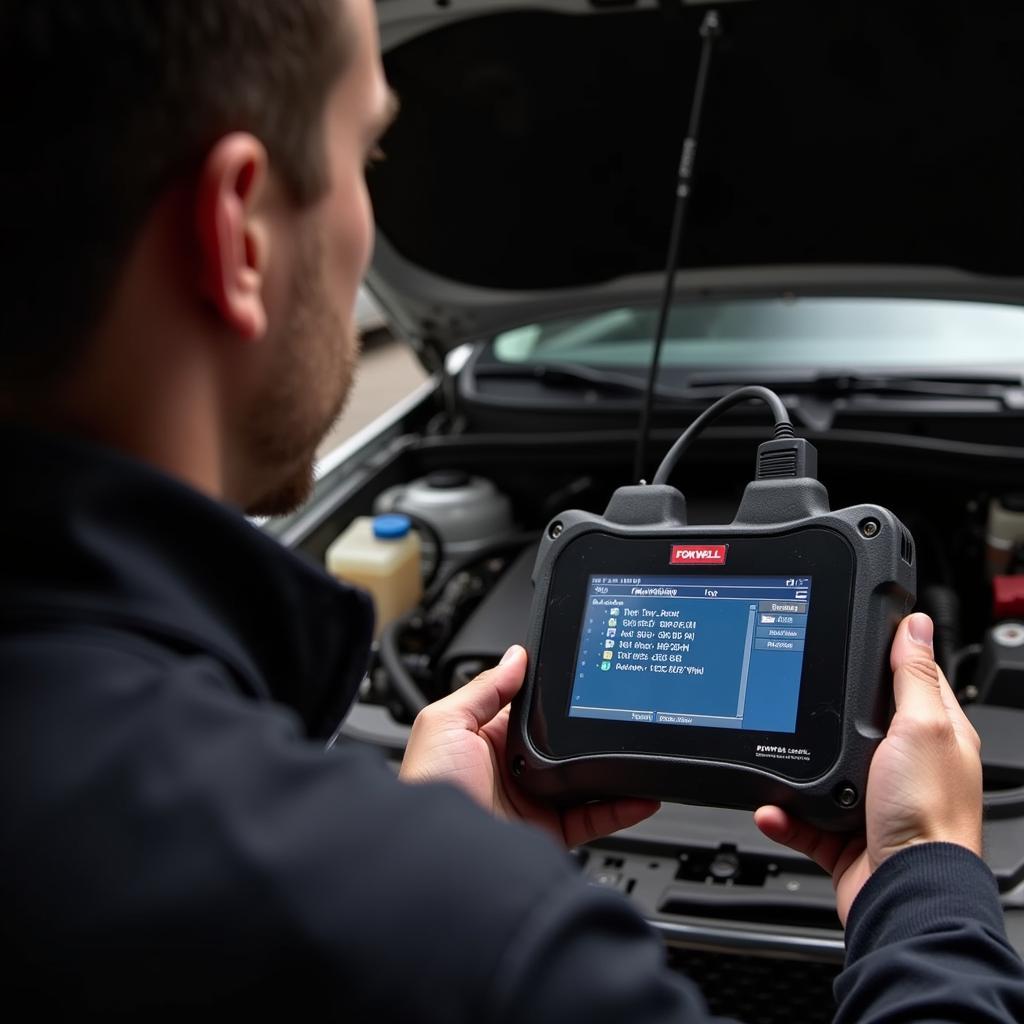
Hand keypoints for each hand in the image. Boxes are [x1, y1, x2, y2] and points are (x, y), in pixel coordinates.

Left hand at [399, 645, 659, 846]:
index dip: (555, 700)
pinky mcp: (551, 832)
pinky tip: (642, 793)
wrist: (439, 853)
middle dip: (591, 733)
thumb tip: (516, 657)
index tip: (586, 683)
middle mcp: (514, 770)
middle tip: (621, 715)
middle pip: (563, 745)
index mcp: (487, 739)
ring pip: (585, 780)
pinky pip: (595, 818)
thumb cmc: (429, 786)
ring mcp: (534, 802)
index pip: (532, 713)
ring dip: (613, 768)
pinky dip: (623, 807)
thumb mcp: (446, 722)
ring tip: (638, 750)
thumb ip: (485, 689)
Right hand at [755, 612, 982, 924]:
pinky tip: (772, 809)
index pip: (905, 681)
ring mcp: (870, 802)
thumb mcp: (921, 728)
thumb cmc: (928, 817)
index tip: (847, 640)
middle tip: (795, 700)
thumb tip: (915, 625)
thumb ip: (912, 677)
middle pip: (854, 725)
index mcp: (931, 735)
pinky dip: (781, 815)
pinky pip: (799, 817)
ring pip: (817, 772)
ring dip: (789, 772)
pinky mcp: (842, 836)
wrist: (906, 894)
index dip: (880, 659)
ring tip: (774, 763)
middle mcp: (902, 767)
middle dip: (821, 719)